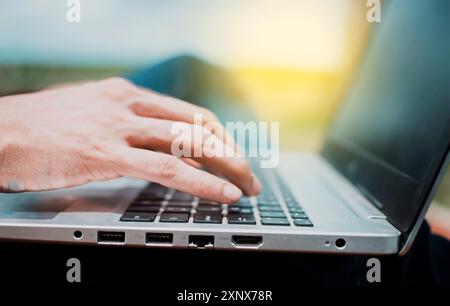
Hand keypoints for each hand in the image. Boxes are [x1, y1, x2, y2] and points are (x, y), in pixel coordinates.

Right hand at [0, 78, 260, 202]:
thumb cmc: (37, 129)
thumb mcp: (89, 115)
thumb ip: (124, 127)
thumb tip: (155, 145)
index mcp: (124, 94)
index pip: (186, 112)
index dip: (217, 135)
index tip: (232, 154)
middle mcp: (127, 104)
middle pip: (198, 124)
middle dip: (231, 150)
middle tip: (248, 172)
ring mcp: (118, 127)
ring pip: (190, 142)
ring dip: (226, 165)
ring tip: (246, 185)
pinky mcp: (106, 153)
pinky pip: (168, 168)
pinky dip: (202, 182)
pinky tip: (222, 194)